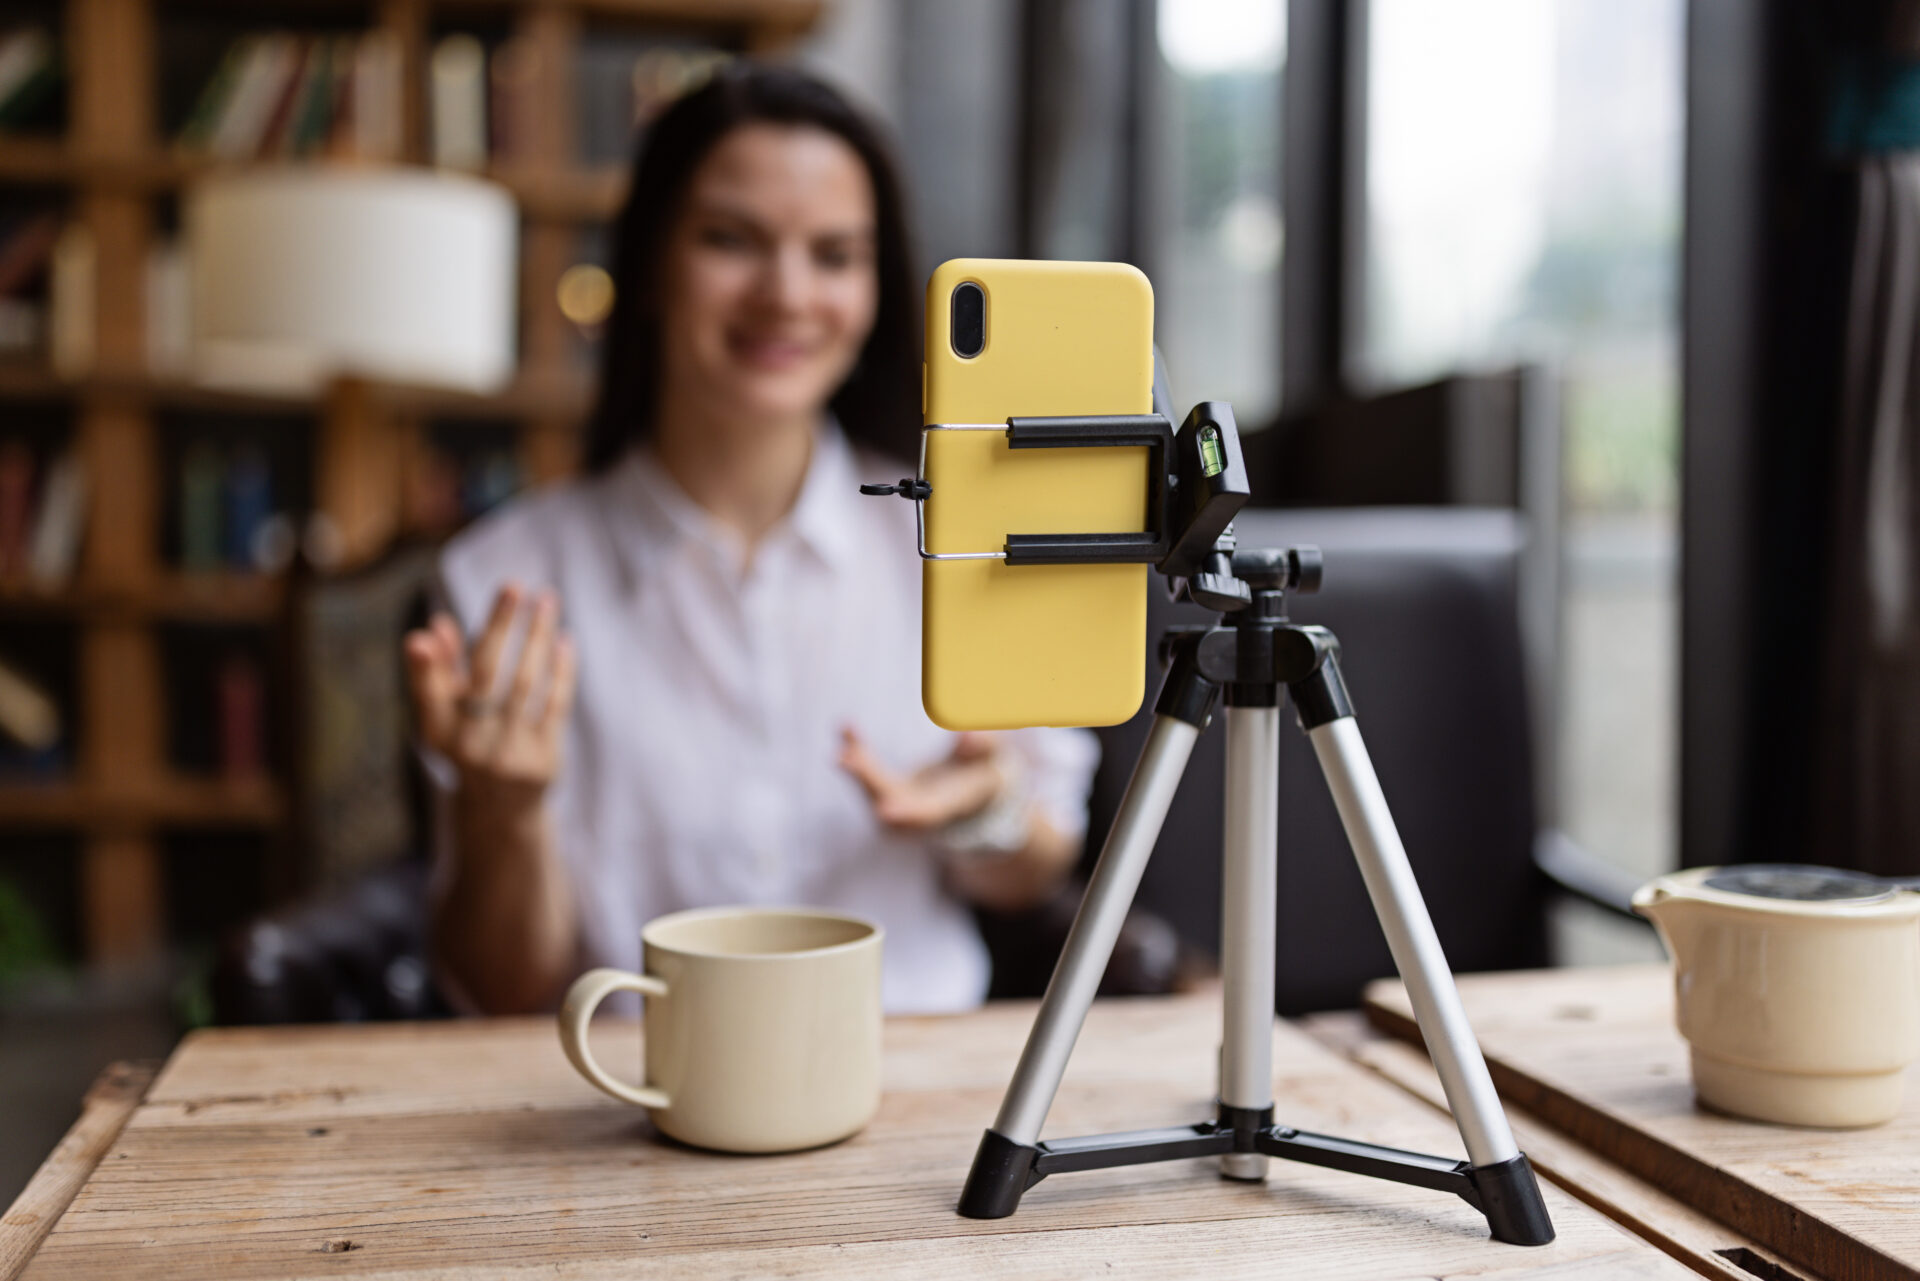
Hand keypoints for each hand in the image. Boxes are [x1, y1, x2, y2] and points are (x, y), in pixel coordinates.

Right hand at [404, 583, 576, 804]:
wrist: (501, 810)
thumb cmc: (470, 746)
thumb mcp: (444, 716)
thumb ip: (439, 671)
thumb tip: (435, 626)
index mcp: (438, 730)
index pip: (435, 684)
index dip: (437, 655)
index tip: (441, 617)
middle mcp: (470, 744)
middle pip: (487, 674)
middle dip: (500, 626)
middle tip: (516, 586)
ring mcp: (508, 754)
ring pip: (525, 683)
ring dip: (537, 637)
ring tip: (547, 602)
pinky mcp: (543, 761)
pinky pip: (554, 704)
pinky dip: (560, 669)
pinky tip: (564, 641)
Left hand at [838, 726, 1009, 830]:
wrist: (971, 791)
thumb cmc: (983, 770)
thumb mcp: (991, 758)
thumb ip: (982, 745)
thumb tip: (965, 734)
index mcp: (947, 808)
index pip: (924, 816)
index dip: (906, 815)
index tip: (883, 812)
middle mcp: (918, 815)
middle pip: (889, 803)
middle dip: (867, 782)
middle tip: (843, 758)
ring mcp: (900, 807)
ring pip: (872, 792)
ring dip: (858, 766)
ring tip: (847, 734)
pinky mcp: (888, 795)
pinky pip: (866, 779)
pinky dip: (857, 753)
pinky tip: (846, 727)